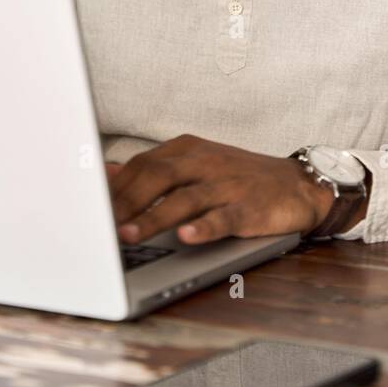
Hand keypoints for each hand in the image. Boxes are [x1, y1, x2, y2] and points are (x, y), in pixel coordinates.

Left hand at [105, 135, 336, 244]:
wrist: (297, 185)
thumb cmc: (238, 178)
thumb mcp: (194, 166)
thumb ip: (151, 170)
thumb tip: (105, 173)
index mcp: (189, 150)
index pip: (143, 164)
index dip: (115, 187)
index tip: (90, 208)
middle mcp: (206, 162)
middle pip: (159, 175)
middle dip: (127, 200)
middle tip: (101, 225)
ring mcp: (228, 184)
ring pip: (185, 198)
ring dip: (154, 217)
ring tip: (129, 235)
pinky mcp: (249, 207)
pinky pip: (223, 217)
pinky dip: (204, 227)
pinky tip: (186, 236)